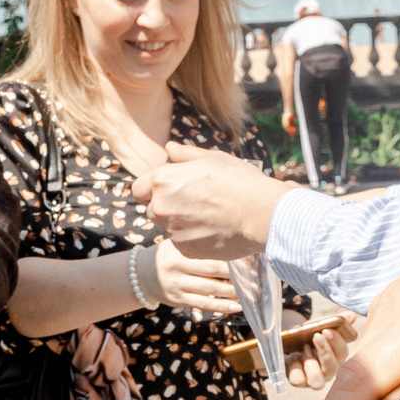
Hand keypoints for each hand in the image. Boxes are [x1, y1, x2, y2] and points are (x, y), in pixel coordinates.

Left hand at [132, 143, 294, 261]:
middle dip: (166, 207)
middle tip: (194, 203)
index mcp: (162, 181)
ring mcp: (172, 231)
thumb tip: (169, 149)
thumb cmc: (240, 181)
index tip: (170, 190)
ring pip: (167, 228)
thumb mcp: (213, 158)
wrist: (261, 215)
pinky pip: (181, 243)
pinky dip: (192, 239)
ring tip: (207, 216)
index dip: (152, 189)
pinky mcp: (185, 250)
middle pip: (151, 210)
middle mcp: (161, 207)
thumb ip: (185, 155)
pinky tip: (213, 230)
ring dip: (180, 223)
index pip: (138, 189)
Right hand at [145, 239, 242, 314]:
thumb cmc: (170, 254)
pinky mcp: (179, 300)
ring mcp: (177, 285)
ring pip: (210, 290)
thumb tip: (236, 244)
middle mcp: (176, 267)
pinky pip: (204, 304)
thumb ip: (199, 242)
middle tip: (256, 276)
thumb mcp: (177, 242)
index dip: (231, 256)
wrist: (143, 274)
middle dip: (236, 274)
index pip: (210, 252)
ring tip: (251, 292)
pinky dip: (222, 306)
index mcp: (178, 249)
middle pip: (212, 270)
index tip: (250, 258)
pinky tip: (237, 307)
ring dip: (233, 292)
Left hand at [287, 310, 355, 389]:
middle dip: (325, 352)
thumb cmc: (306, 335)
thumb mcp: (318, 325)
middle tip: (316, 336)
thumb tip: (352, 316)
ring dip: (311, 363)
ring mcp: (312, 379)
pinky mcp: (297, 381)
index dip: (337, 343)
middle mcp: (326, 372)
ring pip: (318, 382)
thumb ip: (334, 321)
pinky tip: (294, 357)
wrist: (286, 341)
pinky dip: (296, 368)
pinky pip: (298, 380)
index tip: (327, 330)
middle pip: (333, 369)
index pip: (343, 353)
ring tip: (305, 348)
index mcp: (336, 357)